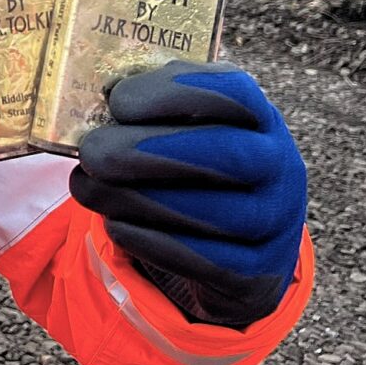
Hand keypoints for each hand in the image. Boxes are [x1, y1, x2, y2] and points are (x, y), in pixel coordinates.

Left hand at [70, 60, 307, 327]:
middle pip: (229, 155)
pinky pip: (209, 261)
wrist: (231, 245)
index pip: (232, 92)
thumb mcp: (179, 127)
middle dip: (151, 151)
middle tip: (92, 152)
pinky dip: (154, 242)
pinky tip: (114, 225)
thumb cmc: (191, 168)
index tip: (117, 99)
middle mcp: (279, 165)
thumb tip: (98, 97)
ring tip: (86, 187)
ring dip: (140, 199)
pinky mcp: (256, 272)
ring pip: (217, 213)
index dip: (175, 92)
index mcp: (256, 116)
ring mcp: (275, 222)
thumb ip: (148, 109)